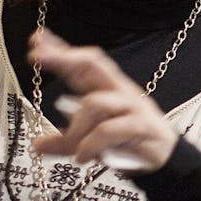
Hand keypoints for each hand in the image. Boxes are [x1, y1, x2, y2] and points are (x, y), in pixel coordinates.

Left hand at [28, 30, 178, 173]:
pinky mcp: (140, 125)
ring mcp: (131, 106)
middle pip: (92, 63)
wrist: (164, 160)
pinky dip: (90, 144)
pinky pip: (108, 129)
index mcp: (106, 89)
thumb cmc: (129, 142)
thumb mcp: (90, 141)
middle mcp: (118, 91)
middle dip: (63, 57)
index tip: (36, 40)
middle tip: (36, 56)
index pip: (82, 62)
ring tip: (73, 150)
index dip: (60, 49)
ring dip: (77, 129)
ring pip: (94, 104)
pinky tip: (83, 156)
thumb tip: (38, 145)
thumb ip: (66, 140)